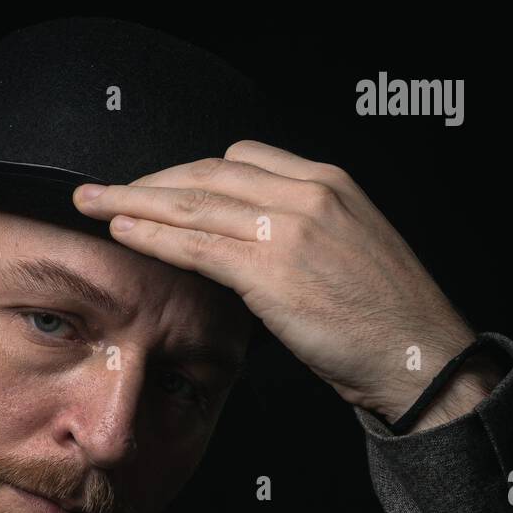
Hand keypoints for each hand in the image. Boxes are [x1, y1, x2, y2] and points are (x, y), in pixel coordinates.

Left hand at [73, 141, 479, 423]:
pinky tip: (122, 234)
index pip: (242, 158)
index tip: (155, 186)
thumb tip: (253, 245)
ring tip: (93, 204)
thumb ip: (303, 234)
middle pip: (208, 173)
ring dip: (134, 201)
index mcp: (328, 183)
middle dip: (149, 181)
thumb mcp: (350, 251)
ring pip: (193, 203)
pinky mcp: (272, 270)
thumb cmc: (386, 320)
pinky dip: (153, 236)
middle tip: (104, 189)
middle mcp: (307, 194)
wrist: (418, 355)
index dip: (188, 172)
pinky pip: (197, 244)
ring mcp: (289, 229)